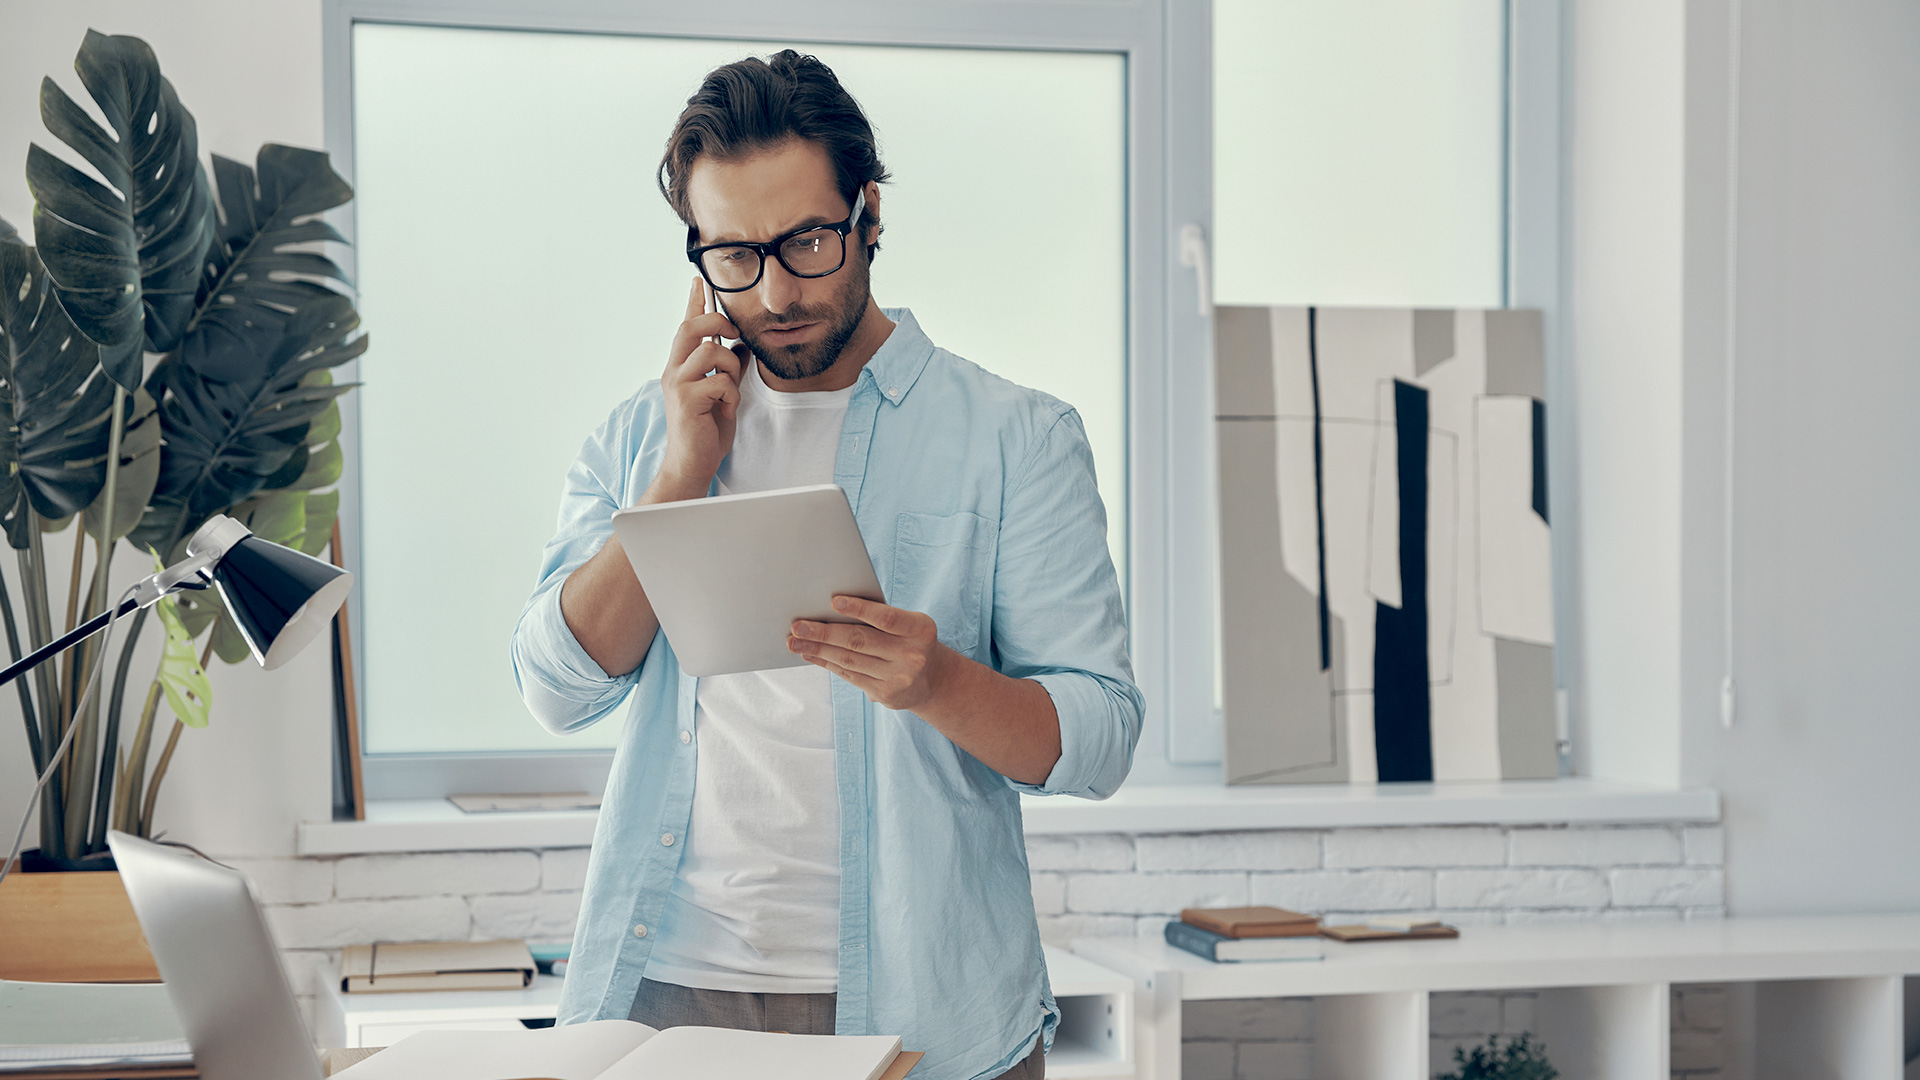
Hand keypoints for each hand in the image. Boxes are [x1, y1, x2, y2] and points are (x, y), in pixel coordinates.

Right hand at [656, 276, 752, 494]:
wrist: (692, 464)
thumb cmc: (706, 431)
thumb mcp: (722, 394)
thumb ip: (729, 369)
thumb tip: (743, 346)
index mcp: (681, 367)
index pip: (686, 327)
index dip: (693, 303)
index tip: (698, 280)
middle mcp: (673, 371)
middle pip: (692, 328)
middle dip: (718, 323)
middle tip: (734, 333)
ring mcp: (677, 384)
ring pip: (712, 352)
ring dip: (731, 369)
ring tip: (729, 391)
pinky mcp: (686, 400)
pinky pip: (720, 382)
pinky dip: (732, 395)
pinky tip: (726, 410)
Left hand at [789, 596, 951, 710]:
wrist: (933, 680)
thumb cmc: (911, 641)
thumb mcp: (908, 625)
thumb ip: (880, 618)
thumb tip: (831, 610)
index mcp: (920, 629)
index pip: (887, 618)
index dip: (860, 609)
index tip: (834, 601)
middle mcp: (912, 655)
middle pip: (860, 641)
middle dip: (824, 633)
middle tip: (798, 626)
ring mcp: (899, 678)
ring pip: (850, 660)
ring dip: (818, 650)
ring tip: (794, 641)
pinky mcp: (886, 695)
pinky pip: (849, 676)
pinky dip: (827, 663)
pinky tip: (810, 654)